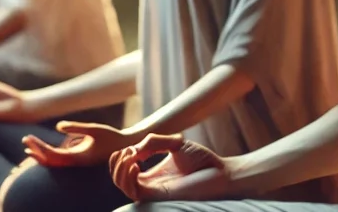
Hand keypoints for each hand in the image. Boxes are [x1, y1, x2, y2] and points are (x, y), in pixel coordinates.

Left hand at [22, 122, 137, 167]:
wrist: (125, 146)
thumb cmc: (112, 137)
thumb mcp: (95, 129)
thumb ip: (76, 128)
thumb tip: (58, 127)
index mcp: (79, 158)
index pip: (53, 155)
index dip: (39, 148)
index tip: (30, 137)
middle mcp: (76, 163)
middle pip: (50, 161)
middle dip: (36, 151)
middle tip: (25, 139)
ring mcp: (77, 162)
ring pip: (53, 162)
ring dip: (40, 154)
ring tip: (28, 145)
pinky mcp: (78, 159)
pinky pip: (59, 160)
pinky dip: (48, 155)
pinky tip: (41, 148)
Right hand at [110, 134, 237, 201]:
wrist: (221, 172)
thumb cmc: (203, 160)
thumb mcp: (176, 143)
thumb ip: (155, 142)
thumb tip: (134, 149)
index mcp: (153, 175)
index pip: (125, 171)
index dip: (121, 158)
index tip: (131, 146)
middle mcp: (151, 184)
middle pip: (119, 180)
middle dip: (116, 164)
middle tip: (128, 152)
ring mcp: (154, 191)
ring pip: (123, 187)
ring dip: (119, 170)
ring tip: (130, 157)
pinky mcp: (160, 196)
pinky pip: (134, 192)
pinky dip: (128, 177)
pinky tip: (136, 164)